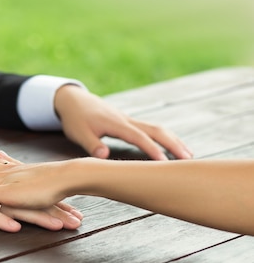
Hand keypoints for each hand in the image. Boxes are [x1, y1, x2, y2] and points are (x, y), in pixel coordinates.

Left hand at [54, 85, 192, 159]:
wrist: (73, 100)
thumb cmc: (75, 118)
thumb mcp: (78, 132)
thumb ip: (91, 144)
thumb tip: (104, 155)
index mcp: (116, 124)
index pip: (138, 137)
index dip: (151, 149)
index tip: (164, 162)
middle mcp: (126, 120)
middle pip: (156, 130)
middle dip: (172, 143)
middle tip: (189, 159)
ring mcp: (129, 120)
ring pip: (156, 128)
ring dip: (172, 140)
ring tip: (187, 154)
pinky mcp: (128, 122)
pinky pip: (150, 129)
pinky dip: (163, 137)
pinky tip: (171, 147)